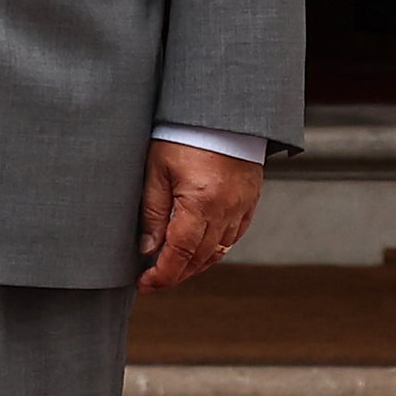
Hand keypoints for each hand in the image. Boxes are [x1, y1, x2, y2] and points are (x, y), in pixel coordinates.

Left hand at [136, 139, 262, 292]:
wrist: (221, 110)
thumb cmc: (184, 133)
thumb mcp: (156, 170)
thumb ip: (153, 212)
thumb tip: (148, 248)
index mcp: (200, 203)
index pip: (180, 254)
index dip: (162, 275)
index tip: (146, 284)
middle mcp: (226, 210)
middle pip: (200, 258)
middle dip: (176, 274)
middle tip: (154, 280)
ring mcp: (242, 206)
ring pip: (219, 250)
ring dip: (195, 265)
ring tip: (173, 267)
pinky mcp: (250, 200)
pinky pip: (234, 235)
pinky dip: (216, 248)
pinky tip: (200, 249)